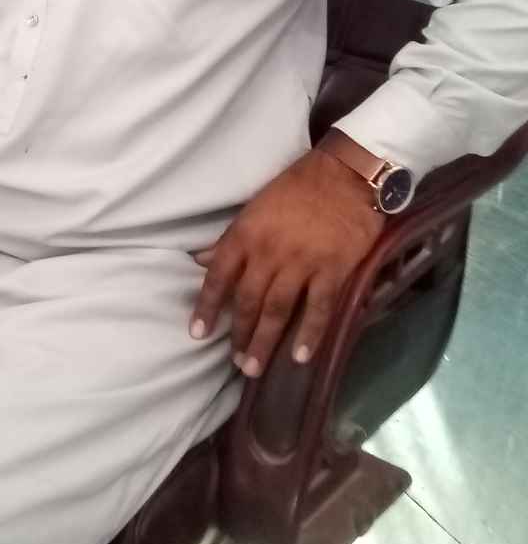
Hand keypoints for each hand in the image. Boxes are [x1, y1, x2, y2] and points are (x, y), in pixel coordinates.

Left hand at [189, 148, 383, 375]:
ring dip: (265, 342)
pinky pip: (318, 309)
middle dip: (239, 334)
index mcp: (246, 233)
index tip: (197, 333)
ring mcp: (302, 263)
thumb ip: (230, 239)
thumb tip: (200, 260)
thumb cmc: (297, 187)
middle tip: (236, 362)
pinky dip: (309, 335)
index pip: (219, 276)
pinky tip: (300, 357)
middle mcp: (269, 252)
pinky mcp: (333, 270)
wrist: (346, 175)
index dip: (207, 307)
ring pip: (278, 310)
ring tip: (255, 368)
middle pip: (248, 301)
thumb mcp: (255, 206)